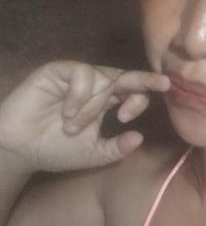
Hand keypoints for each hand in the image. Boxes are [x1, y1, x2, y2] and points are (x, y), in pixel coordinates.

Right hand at [0, 61, 170, 171]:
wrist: (22, 149)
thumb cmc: (58, 150)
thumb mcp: (95, 153)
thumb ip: (117, 148)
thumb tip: (140, 137)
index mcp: (109, 103)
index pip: (133, 94)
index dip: (138, 101)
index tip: (126, 118)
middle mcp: (97, 88)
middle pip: (127, 78)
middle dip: (145, 81)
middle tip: (163, 82)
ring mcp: (78, 78)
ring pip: (102, 80)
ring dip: (92, 107)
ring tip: (72, 125)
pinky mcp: (58, 72)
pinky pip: (81, 74)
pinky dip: (79, 95)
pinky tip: (67, 112)